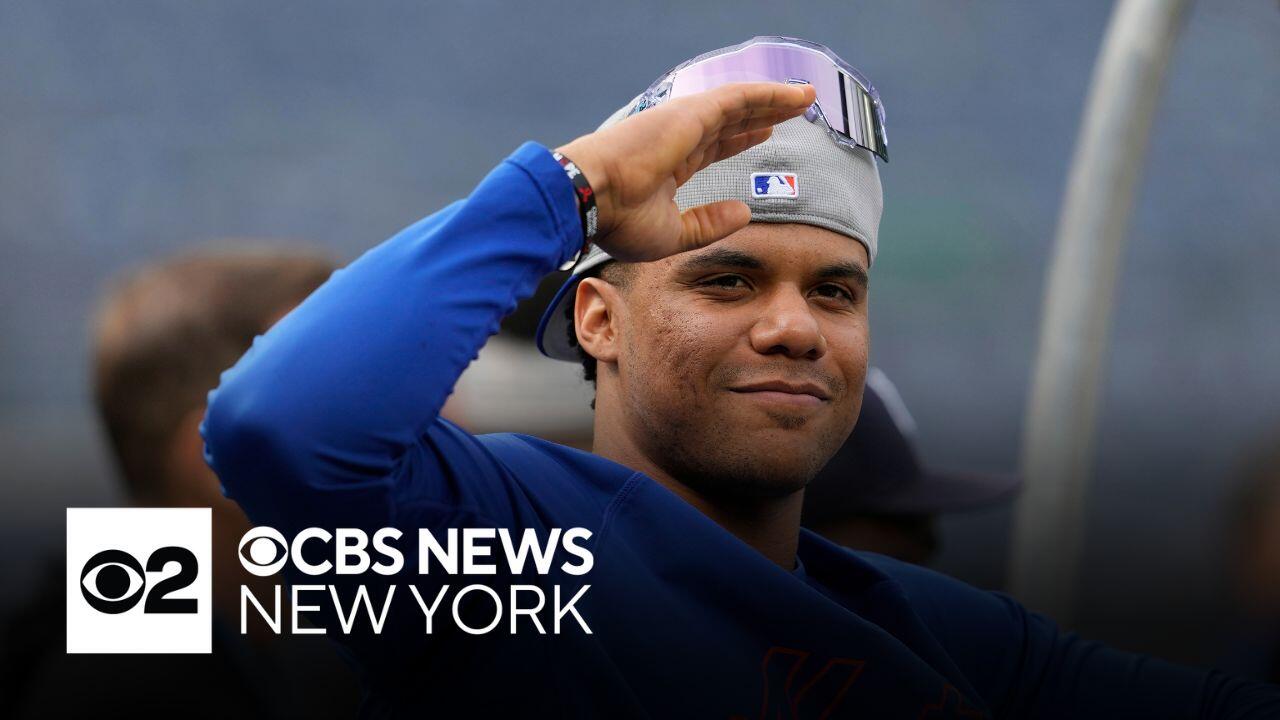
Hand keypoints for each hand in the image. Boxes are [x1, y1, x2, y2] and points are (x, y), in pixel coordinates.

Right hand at [555, 82, 815, 262]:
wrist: (590, 199)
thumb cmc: (618, 221)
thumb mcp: (672, 234)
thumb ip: (708, 224)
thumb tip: (744, 214)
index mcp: (670, 164)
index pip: (714, 145)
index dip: (740, 137)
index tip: (763, 133)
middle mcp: (679, 137)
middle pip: (732, 119)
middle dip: (763, 113)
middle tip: (793, 108)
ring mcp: (685, 122)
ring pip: (741, 103)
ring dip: (775, 98)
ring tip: (807, 95)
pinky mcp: (693, 113)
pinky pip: (741, 97)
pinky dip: (770, 94)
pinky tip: (795, 95)